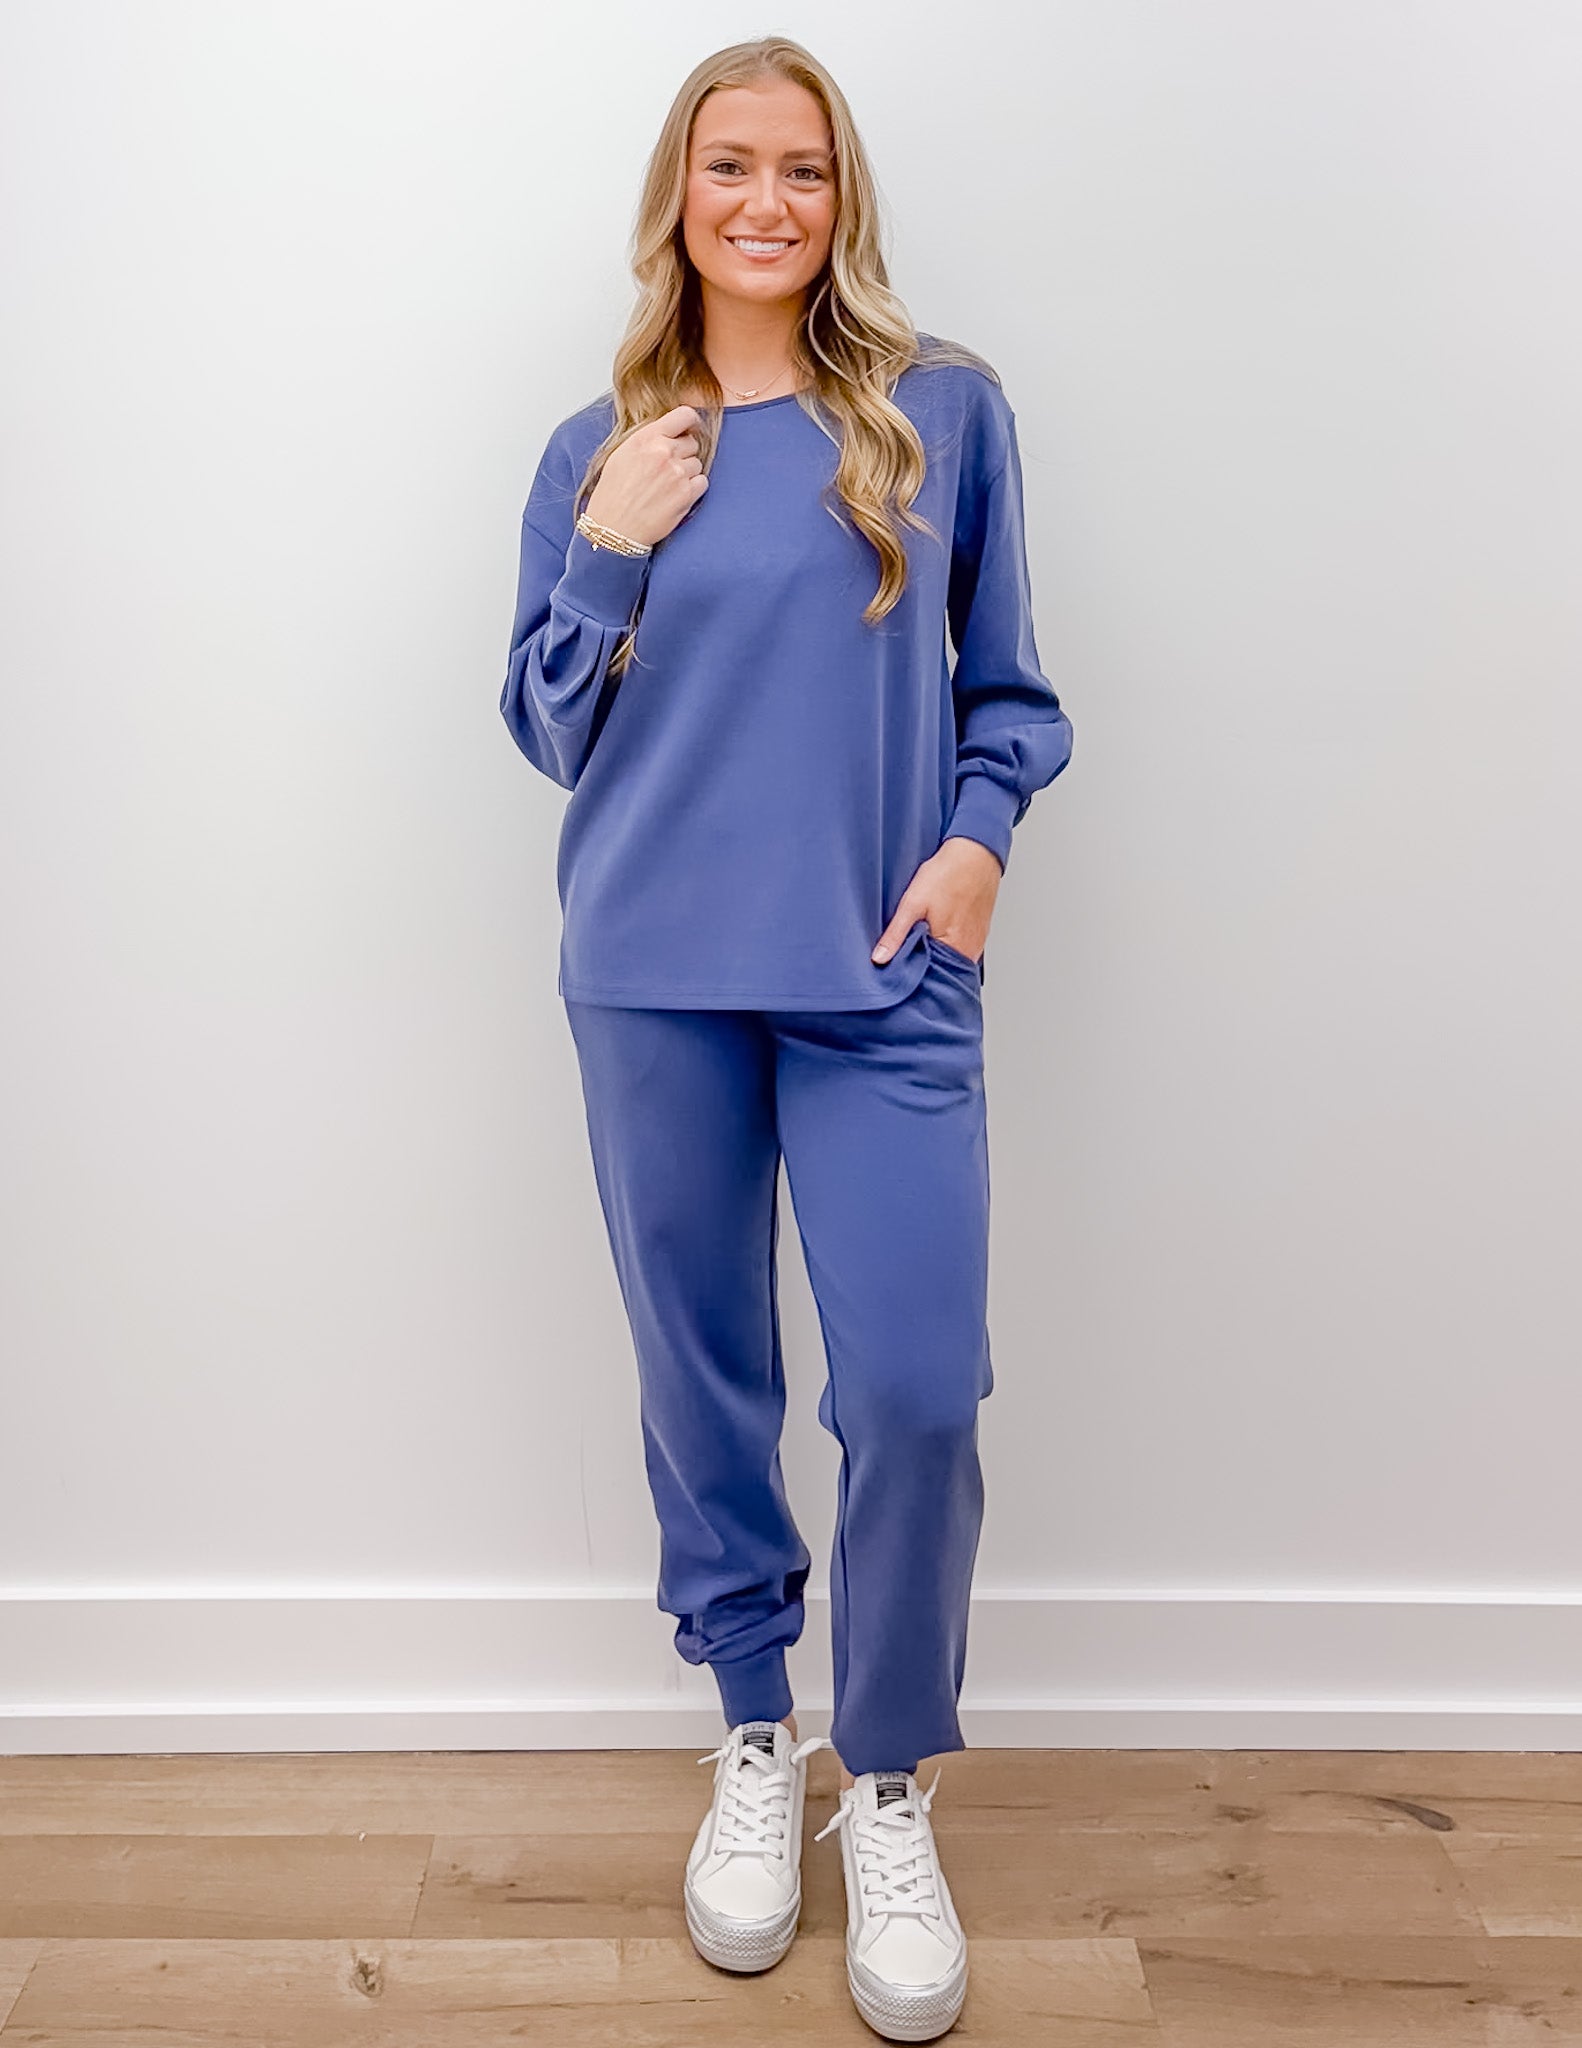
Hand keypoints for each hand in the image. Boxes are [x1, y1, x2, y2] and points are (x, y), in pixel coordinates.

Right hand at [583, 406, 707, 548]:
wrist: (613, 528)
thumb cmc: (612, 494)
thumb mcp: (621, 454)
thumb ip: (647, 439)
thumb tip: (669, 432)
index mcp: (646, 438)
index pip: (683, 415)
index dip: (690, 421)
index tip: (690, 428)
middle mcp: (663, 452)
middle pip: (692, 442)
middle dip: (683, 453)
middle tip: (667, 468)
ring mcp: (677, 473)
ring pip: (697, 463)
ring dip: (687, 473)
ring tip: (667, 486)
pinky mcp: (686, 494)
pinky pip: (702, 482)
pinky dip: (693, 488)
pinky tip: (676, 495)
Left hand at [871, 835, 1001, 964]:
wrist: (976, 853)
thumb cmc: (949, 874)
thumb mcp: (913, 903)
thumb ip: (896, 934)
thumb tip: (880, 958)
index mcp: (953, 949)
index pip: (927, 976)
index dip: (910, 971)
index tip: (897, 966)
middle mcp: (968, 952)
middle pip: (940, 970)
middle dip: (923, 964)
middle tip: (909, 948)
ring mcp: (976, 944)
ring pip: (951, 960)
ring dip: (936, 954)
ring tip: (924, 937)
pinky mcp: (980, 934)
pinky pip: (961, 949)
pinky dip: (948, 945)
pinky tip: (939, 931)